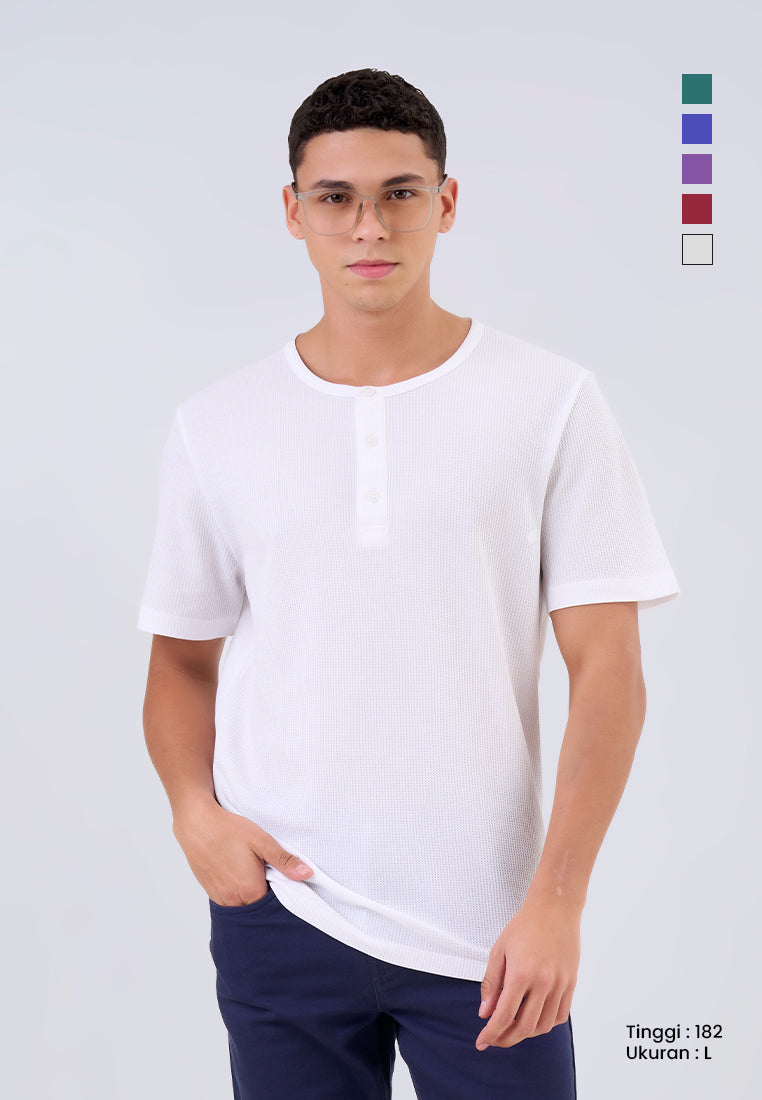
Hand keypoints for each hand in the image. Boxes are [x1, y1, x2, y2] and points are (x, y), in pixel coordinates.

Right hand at [172, 797, 312, 906]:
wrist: (196, 823)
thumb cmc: (228, 830)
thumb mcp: (262, 841)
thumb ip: (284, 861)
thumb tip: (306, 874)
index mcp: (249, 890)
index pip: (273, 907)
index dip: (281, 897)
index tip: (284, 883)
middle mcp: (233, 900)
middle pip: (257, 908)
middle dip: (266, 897)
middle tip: (268, 875)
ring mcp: (219, 897)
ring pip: (242, 906)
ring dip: (250, 895)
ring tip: (253, 873)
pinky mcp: (210, 891)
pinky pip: (229, 901)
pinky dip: (237, 893)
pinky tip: (239, 874)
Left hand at [475, 892, 579, 1050]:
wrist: (555, 908)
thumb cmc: (524, 926)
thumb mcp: (499, 950)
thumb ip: (491, 983)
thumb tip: (485, 1013)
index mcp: (521, 973)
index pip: (504, 1015)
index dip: (491, 1033)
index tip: (481, 1042)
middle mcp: (543, 983)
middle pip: (524, 1027)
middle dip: (506, 1038)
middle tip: (494, 1039)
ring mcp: (560, 984)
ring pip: (544, 1025)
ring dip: (526, 1034)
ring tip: (512, 1029)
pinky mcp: (571, 983)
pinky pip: (560, 1015)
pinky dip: (546, 1024)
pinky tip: (534, 1019)